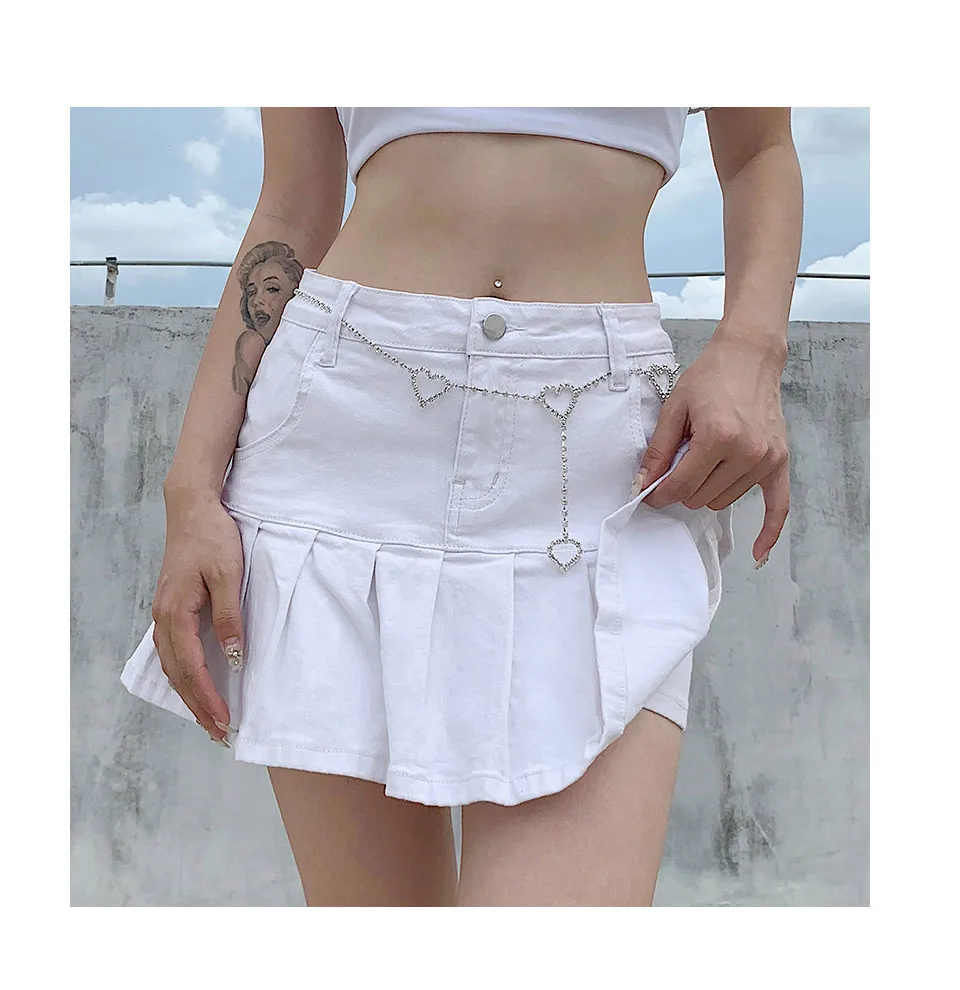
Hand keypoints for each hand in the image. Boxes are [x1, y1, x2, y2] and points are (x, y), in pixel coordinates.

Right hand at [151, 485, 244, 743]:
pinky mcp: (170, 607)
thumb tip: (233, 658)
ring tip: (208, 717)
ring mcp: (163, 613)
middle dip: (197, 706)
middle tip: (218, 733)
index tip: (224, 722)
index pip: (192, 668)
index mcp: (176, 613)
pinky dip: (183, 673)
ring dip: (189, 693)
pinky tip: (195, 682)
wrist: (192, 508)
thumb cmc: (212, 538)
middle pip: (177, 674)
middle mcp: (163, 618)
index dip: (208, 698)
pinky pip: (172, 651)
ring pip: (172, 665)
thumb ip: (230, 617)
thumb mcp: (228, 575)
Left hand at [635, 331, 789, 565]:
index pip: (681, 486)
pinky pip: (779, 506)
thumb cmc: (709, 378)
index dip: (660, 494)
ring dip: (708, 491)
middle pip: (702, 498)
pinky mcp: (780, 461)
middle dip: (683, 488)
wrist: (748, 357)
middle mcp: (747, 451)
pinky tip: (758, 555)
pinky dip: (769, 531)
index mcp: (718, 437)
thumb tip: (641, 486)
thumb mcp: (673, 409)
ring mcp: (767, 458)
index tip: (649, 494)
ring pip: (725, 501)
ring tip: (705, 459)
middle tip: (678, 464)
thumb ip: (658, 451)